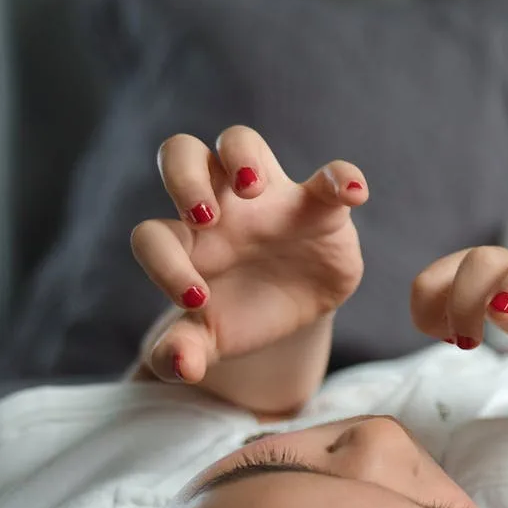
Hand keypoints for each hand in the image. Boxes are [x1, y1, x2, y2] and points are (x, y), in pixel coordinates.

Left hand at [130, 127, 365, 382]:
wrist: (290, 311)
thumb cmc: (239, 314)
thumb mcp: (209, 340)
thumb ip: (183, 353)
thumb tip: (181, 366)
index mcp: (184, 240)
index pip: (154, 236)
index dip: (165, 265)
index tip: (197, 300)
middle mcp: (218, 205)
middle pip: (182, 154)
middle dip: (184, 177)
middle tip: (203, 217)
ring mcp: (268, 198)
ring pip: (240, 141)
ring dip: (240, 156)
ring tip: (251, 189)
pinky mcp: (319, 205)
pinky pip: (330, 175)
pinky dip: (341, 176)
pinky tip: (352, 195)